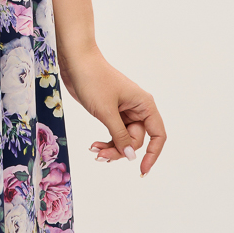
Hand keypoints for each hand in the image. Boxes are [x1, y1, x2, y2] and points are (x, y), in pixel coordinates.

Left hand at [58, 42, 165, 175]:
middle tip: (100, 155)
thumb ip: (120, 135)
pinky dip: (106, 140)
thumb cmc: (93, 80)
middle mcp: (137, 108)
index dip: (153, 154)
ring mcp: (123, 111)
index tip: (142, 171)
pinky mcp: (111, 111)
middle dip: (120, 150)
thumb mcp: (107, 111)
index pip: (157, 135)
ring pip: (124, 139)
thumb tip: (131, 156)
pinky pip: (114, 132)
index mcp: (144, 105)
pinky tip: (94, 145)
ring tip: (95, 150)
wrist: (76, 61)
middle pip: (136, 140)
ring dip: (111, 147)